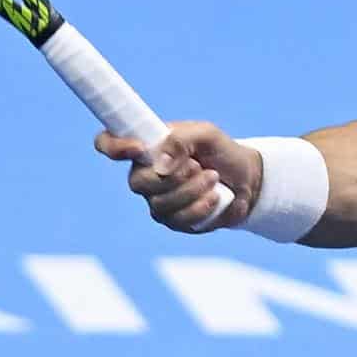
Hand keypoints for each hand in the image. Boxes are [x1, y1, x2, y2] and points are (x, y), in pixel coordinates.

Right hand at [93, 120, 259, 232]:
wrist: (247, 179)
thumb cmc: (220, 152)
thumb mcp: (205, 134)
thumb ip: (181, 140)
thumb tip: (160, 165)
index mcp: (147, 147)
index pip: (109, 143)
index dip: (113, 146)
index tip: (138, 148)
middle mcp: (145, 175)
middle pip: (137, 182)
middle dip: (172, 177)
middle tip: (197, 166)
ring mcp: (157, 201)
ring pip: (160, 204)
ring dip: (192, 191)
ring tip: (213, 178)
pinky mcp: (175, 222)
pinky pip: (178, 221)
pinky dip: (200, 208)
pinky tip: (215, 198)